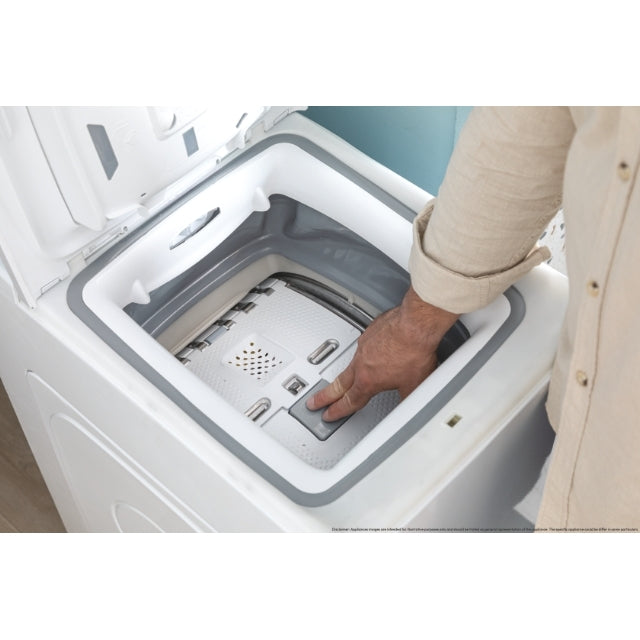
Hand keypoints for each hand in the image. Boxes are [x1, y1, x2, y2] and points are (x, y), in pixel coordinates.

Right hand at [306, 286, 458, 421]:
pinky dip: (364, 352)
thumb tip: (409, 406)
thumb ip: (407, 398)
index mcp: (369, 380)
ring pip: (351, 363)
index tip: (329, 414)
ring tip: (344, 378)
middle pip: (339, 384)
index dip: (338, 410)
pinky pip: (362, 345)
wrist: (416, 322)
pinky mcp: (370, 331)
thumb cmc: (415, 350)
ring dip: (346, 373)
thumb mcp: (415, 384)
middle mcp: (362, 363)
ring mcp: (364, 345)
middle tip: (313, 401)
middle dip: (325, 395)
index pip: (350, 401)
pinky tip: (371, 352)